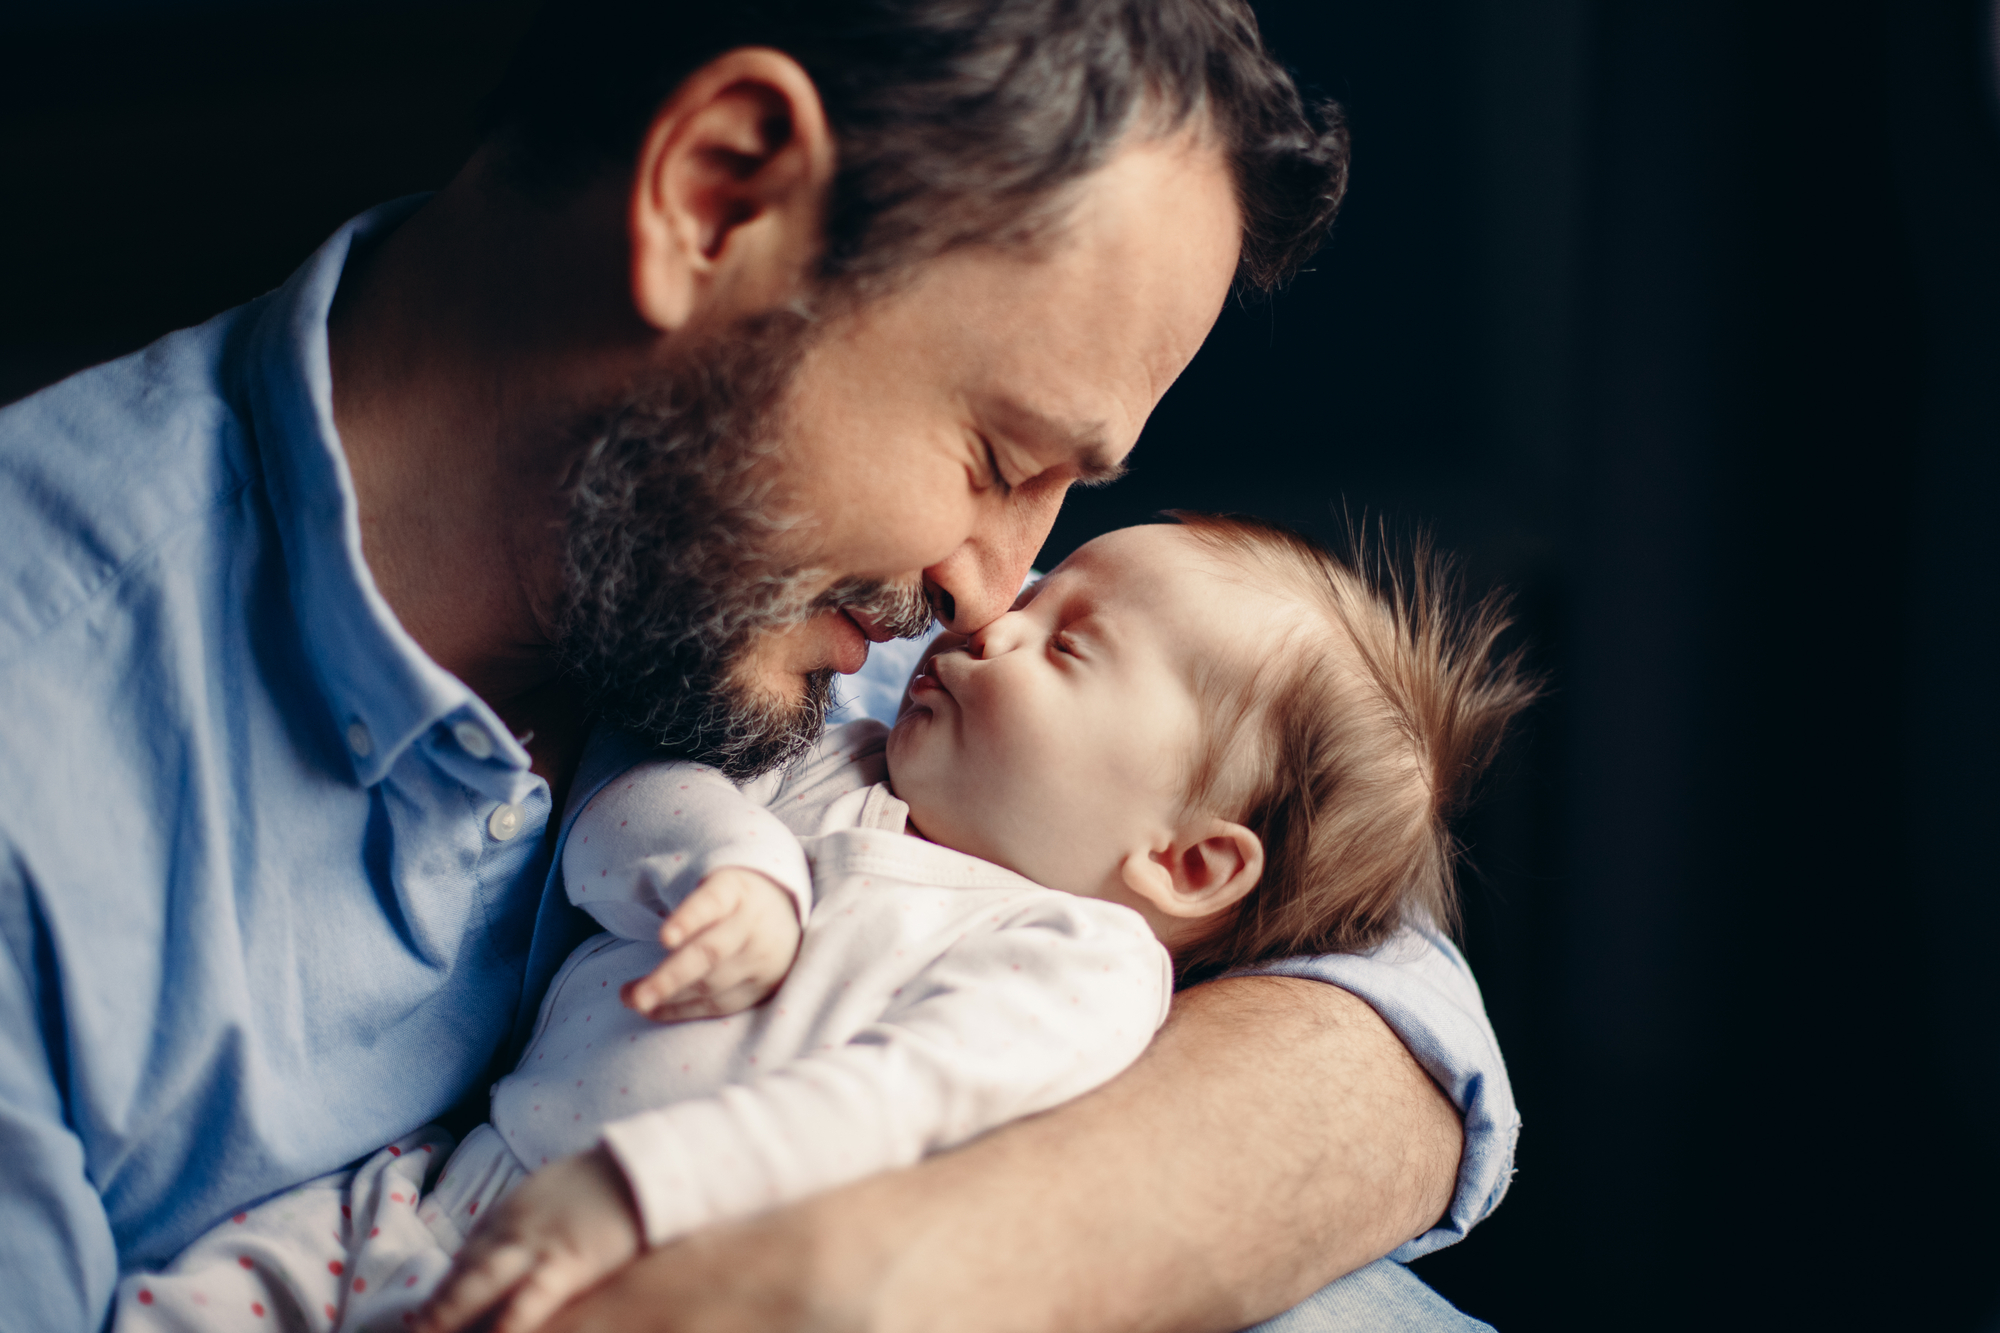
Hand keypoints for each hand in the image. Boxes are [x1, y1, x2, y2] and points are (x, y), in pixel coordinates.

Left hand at [415, 1146, 641, 1332]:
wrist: (641, 1168)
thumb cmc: (602, 1185)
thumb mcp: (550, 1197)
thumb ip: (523, 1225)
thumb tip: (503, 1255)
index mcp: (506, 1217)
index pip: (462, 1261)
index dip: (441, 1294)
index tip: (422, 1321)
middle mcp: (509, 1230)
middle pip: (460, 1275)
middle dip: (431, 1310)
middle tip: (411, 1332)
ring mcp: (534, 1245)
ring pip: (477, 1284)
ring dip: (446, 1314)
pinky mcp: (567, 1261)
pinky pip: (529, 1297)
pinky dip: (507, 1322)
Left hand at [621, 867, 801, 1021]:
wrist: (787, 916)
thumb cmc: (734, 902)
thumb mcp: (718, 887)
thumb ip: (689, 910)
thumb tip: (650, 946)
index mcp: (736, 890)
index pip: (711, 902)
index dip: (688, 920)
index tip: (664, 938)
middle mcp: (752, 924)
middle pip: (709, 952)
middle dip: (670, 977)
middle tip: (634, 996)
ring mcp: (761, 957)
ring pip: (712, 984)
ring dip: (668, 997)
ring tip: (633, 999)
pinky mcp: (764, 986)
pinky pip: (720, 1004)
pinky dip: (684, 1010)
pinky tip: (655, 1011)